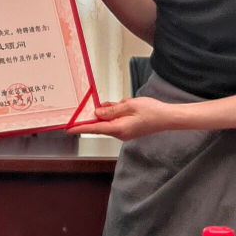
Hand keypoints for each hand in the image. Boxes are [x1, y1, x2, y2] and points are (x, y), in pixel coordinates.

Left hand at [71, 96, 193, 140]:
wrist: (168, 118)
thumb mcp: (130, 106)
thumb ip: (112, 110)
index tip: (68, 128)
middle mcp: (119, 133)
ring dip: (110, 111)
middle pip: (100, 124)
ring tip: (122, 103)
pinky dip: (116, 111)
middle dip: (96, 115)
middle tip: (89, 106)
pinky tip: (122, 104)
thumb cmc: (151, 111)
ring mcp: (124, 131)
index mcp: (119, 129)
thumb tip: (97, 114)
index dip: (80, 128)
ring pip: (109, 120)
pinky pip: (116, 119)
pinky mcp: (128, 128)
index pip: (94, 129)